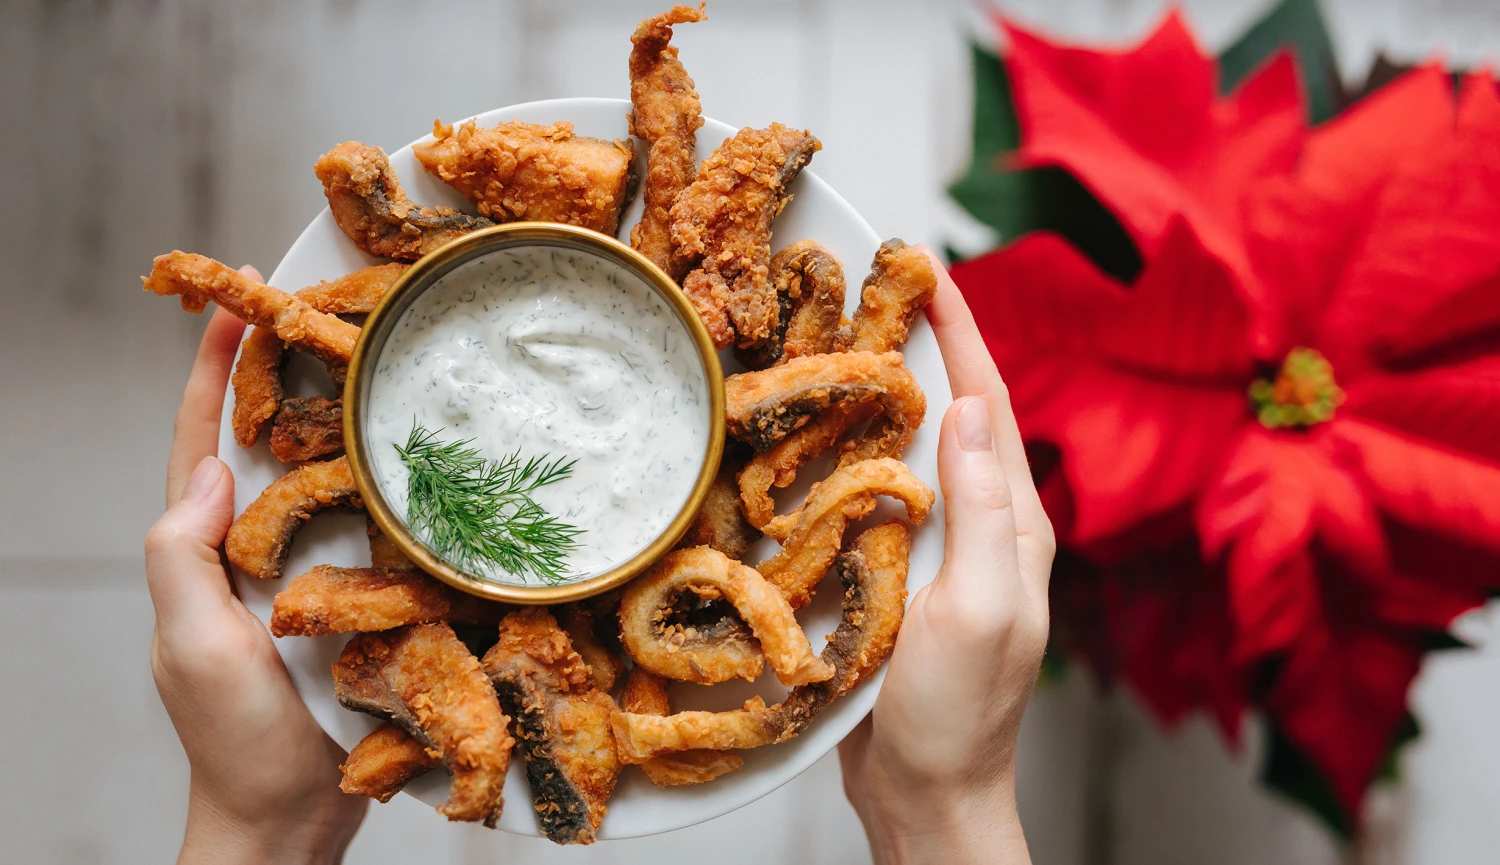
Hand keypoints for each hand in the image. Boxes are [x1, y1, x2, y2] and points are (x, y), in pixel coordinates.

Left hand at [144, 267, 366, 864]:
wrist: (292, 821)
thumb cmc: (236, 742)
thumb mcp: (193, 647)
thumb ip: (183, 557)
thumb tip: (212, 467)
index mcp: (204, 553)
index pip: (203, 445)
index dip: (214, 372)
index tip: (238, 303)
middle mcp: (256, 554)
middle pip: (269, 448)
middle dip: (288, 376)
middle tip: (328, 313)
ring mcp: (306, 579)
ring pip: (328, 485)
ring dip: (350, 426)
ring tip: (386, 366)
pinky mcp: (355, 605)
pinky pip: (375, 534)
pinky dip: (396, 492)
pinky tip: (434, 464)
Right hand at [839, 250, 1053, 864]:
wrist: (926, 794)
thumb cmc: (961, 713)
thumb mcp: (983, 607)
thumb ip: (984, 511)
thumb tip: (964, 410)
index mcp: (1012, 525)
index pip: (987, 408)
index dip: (960, 336)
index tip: (928, 271)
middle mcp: (979, 528)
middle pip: (950, 417)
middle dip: (919, 348)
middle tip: (872, 291)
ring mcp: (936, 554)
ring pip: (908, 453)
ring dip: (880, 395)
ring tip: (838, 343)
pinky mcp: (893, 580)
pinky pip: (871, 499)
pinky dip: (847, 456)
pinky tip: (814, 440)